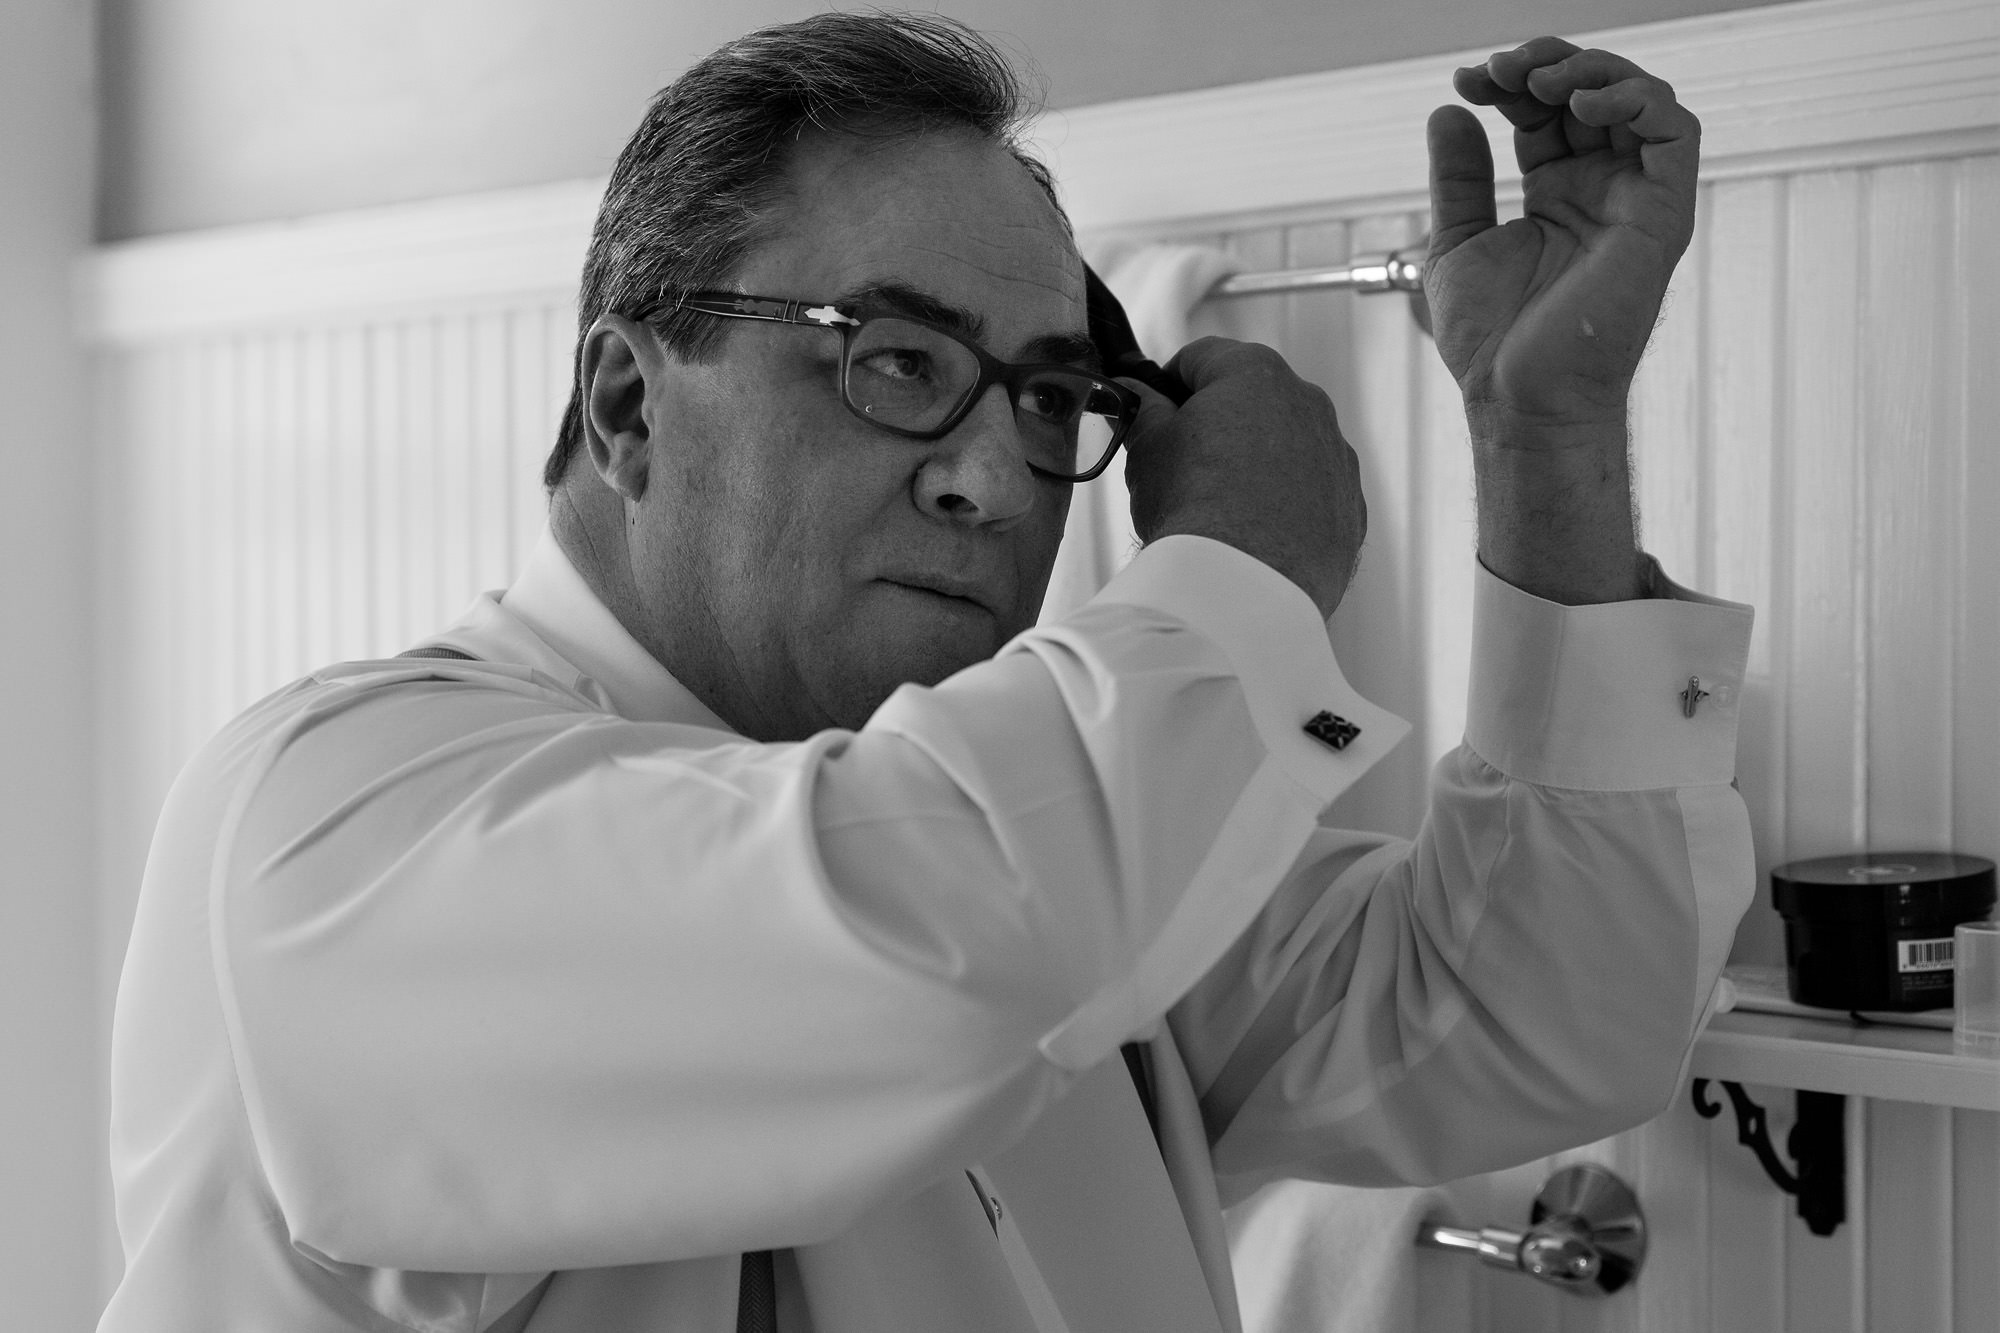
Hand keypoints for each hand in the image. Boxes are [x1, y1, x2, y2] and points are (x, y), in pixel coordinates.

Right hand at [1122, 338, 1364, 619]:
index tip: (1153, 414)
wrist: (1244, 585)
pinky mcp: (1349, 505)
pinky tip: (1255, 535)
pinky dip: (1287, 504)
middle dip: (1217, 424)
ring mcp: (1336, 454)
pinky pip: (1312, 492)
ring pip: (1286, 445)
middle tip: (1181, 467)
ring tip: (1220, 509)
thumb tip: (1132, 392)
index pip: (1201, 357)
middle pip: (1250, 399)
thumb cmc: (1192, 506)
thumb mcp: (1147, 446)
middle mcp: (1307, 401)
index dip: (1168, 384)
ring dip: (1256, 463)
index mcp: (1254, 372)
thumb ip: (1140, 407)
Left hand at [1425, 38, 1699, 434]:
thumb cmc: (1492, 342)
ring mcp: (1635, 201)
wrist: (1516, 397)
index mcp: (1558, 195)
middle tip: (1500, 69)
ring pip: (1642, 101)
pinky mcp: (1663, 217)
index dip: (1512, 84)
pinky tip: (1585, 103)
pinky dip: (1638, 101)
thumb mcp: (1457, 241)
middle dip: (1548, 65)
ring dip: (1594, 72)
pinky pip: (1677, 136)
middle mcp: (1602, 191)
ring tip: (1539, 82)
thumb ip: (1459, 177)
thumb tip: (1448, 111)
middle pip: (1596, 94)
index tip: (1467, 81)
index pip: (1548, 112)